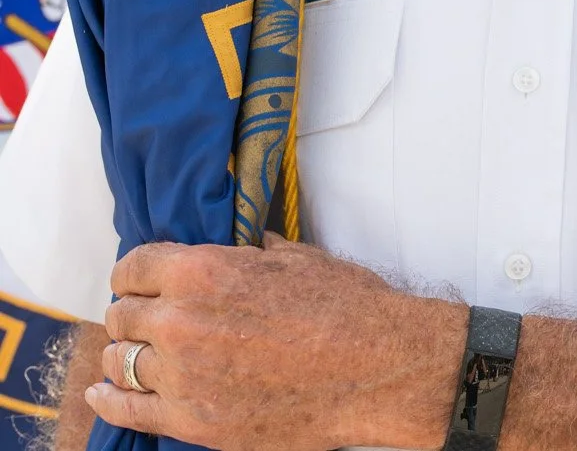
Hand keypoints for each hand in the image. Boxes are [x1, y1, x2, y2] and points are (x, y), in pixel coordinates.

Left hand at [89, 233, 461, 450]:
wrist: (379, 367)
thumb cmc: (348, 308)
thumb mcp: (301, 260)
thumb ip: (257, 255)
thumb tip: (247, 248)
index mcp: (205, 271)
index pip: (133, 267)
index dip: (136, 273)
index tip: (140, 282)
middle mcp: (181, 321)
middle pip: (122, 315)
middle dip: (135, 313)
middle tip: (149, 318)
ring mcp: (183, 376)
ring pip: (120, 360)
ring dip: (126, 354)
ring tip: (135, 355)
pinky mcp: (193, 420)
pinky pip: (127, 409)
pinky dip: (109, 399)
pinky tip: (104, 393)